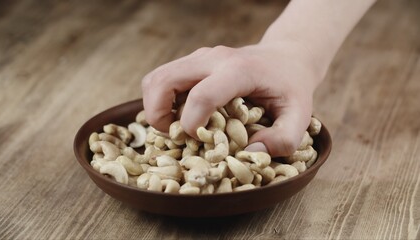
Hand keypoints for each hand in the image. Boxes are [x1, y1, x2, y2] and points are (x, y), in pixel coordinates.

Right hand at [142, 42, 321, 156]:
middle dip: (158, 115)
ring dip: (155, 106)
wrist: (286, 57)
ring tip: (175, 126)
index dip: (192, 125)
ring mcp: (200, 57)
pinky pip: (163, 77)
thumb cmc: (291, 87)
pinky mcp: (193, 61)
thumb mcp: (300, 115)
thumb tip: (250, 153)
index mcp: (239, 71)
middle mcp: (213, 58)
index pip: (201, 96)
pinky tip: (180, 113)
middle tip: (175, 136)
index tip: (200, 140)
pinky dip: (161, 99)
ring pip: (156, 77)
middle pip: (164, 80)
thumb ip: (283, 139)